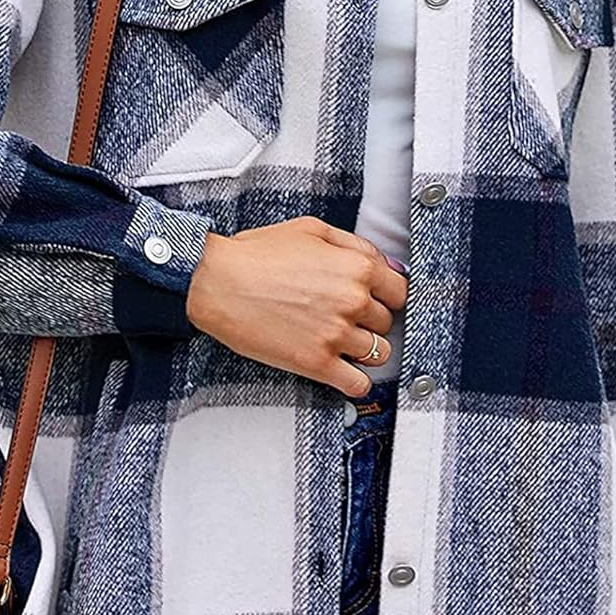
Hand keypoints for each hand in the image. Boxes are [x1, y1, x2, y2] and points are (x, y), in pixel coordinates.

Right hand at [184, 216, 408, 395]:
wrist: (215, 282)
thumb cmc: (257, 254)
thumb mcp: (311, 229)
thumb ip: (354, 245)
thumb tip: (387, 267)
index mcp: (357, 267)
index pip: (400, 292)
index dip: (386, 297)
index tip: (373, 302)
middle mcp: (354, 302)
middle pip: (386, 323)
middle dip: (369, 322)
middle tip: (343, 318)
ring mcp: (337, 335)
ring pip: (378, 354)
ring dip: (363, 350)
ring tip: (339, 343)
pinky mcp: (317, 363)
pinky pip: (358, 384)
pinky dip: (355, 382)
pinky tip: (342, 372)